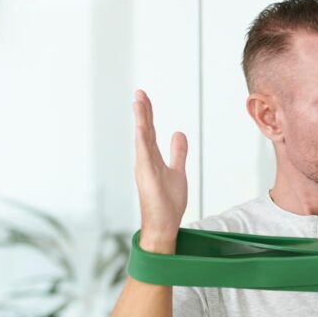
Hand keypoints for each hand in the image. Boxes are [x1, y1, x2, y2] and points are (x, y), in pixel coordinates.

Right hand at [133, 89, 187, 251]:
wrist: (164, 224)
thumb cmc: (168, 201)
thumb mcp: (178, 171)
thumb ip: (178, 153)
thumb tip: (179, 133)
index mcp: (152, 158)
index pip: (150, 131)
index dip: (148, 114)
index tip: (145, 98)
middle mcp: (145, 160)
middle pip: (144, 131)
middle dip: (143, 111)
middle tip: (140, 92)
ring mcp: (145, 167)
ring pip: (142, 138)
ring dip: (141, 120)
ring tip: (139, 101)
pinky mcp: (147, 176)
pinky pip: (144, 154)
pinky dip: (143, 139)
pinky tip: (142, 125)